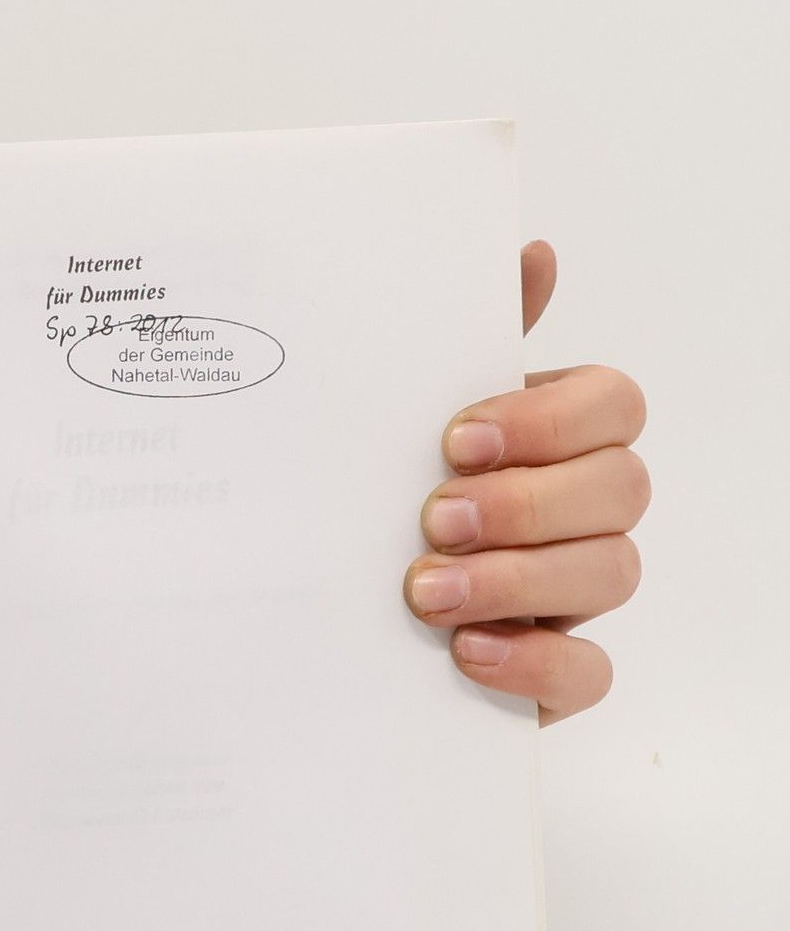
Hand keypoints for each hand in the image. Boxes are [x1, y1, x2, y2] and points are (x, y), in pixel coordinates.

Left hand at [404, 241, 648, 722]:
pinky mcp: (552, 677)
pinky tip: (466, 653)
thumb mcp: (392, 426)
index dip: (551, 418)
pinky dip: (536, 663)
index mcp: (551, 441)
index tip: (456, 438)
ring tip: (426, 591)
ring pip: (614, 573)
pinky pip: (589, 675)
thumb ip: (457, 347)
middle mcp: (576, 515)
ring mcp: (570, 596)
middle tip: (435, 518)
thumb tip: (530, 254)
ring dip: (520, 578)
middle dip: (529, 502)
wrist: (307, 625)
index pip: (613, 404)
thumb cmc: (366, 508)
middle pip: (622, 488)